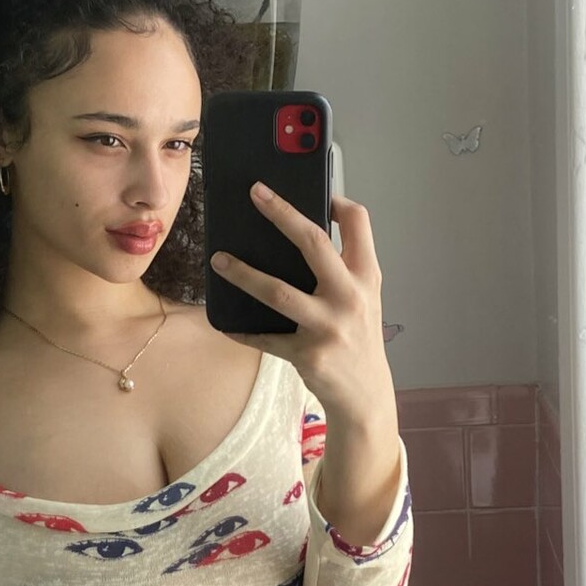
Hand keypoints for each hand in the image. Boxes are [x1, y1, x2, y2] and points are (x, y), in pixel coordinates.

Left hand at [210, 185, 391, 417]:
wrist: (366, 395)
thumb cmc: (358, 339)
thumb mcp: (363, 299)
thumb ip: (342, 268)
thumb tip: (298, 234)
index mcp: (367, 277)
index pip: (359, 223)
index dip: (336, 201)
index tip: (314, 191)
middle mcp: (351, 297)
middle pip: (314, 244)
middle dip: (282, 213)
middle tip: (255, 193)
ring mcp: (330, 326)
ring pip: (278, 291)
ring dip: (243, 273)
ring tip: (218, 260)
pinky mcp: (308, 354)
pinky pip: (265, 337)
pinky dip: (242, 330)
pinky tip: (225, 323)